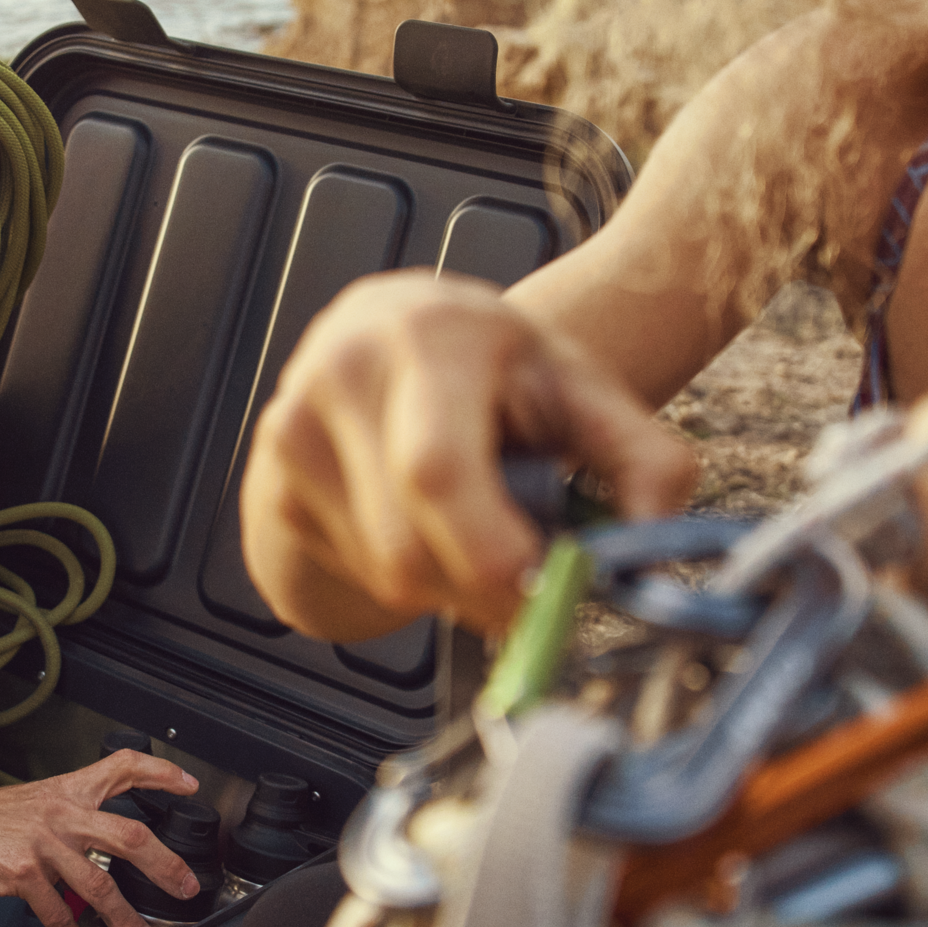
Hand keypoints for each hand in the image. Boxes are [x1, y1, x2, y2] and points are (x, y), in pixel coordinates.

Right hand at [0, 752, 203, 926]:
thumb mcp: (33, 800)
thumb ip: (69, 815)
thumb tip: (100, 842)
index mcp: (67, 791)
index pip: (122, 767)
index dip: (160, 772)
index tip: (189, 784)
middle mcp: (61, 813)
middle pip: (129, 835)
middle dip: (164, 866)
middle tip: (186, 886)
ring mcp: (43, 844)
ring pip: (99, 885)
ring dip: (124, 917)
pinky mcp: (21, 874)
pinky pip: (58, 912)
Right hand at [240, 270, 698, 640]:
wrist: (392, 341)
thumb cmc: (490, 370)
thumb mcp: (579, 389)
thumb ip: (640, 456)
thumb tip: (654, 532)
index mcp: (428, 337)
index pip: (437, 470)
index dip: (491, 553)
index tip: (544, 586)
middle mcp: (343, 373)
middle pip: (406, 547)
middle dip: (480, 589)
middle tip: (529, 583)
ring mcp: (294, 430)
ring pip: (382, 572)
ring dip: (447, 586)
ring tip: (476, 533)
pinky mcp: (272, 485)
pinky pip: (352, 572)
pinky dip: (406, 579)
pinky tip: (424, 529)